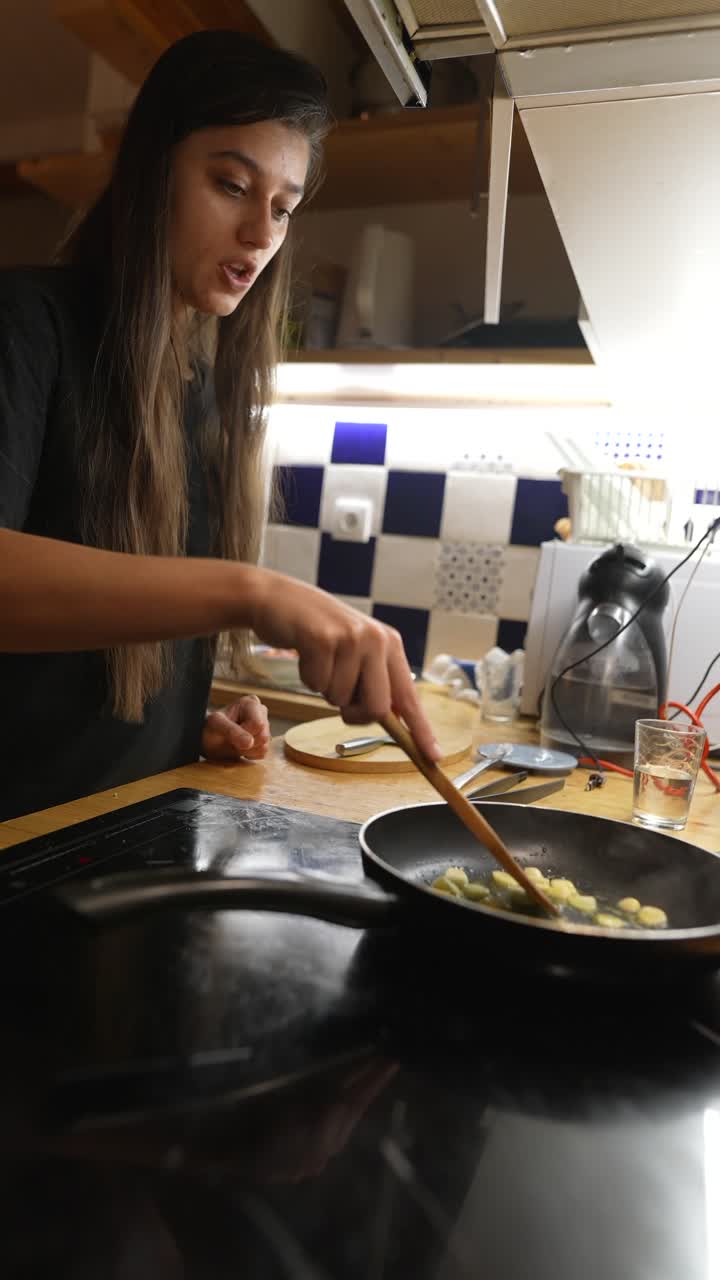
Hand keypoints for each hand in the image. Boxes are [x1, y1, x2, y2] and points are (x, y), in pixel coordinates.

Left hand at [201, 695, 269, 761]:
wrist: (209, 740)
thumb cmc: (211, 728)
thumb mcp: (216, 725)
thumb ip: (232, 731)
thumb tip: (250, 742)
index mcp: (251, 703)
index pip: (258, 724)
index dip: (243, 733)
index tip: (230, 733)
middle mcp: (261, 711)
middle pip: (263, 736)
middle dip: (245, 743)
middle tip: (231, 739)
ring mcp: (265, 726)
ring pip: (264, 746)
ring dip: (246, 750)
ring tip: (234, 743)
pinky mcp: (265, 740)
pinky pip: (262, 753)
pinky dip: (249, 754)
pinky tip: (240, 747)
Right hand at [243, 569, 440, 760]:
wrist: (279, 599)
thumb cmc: (318, 632)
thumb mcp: (356, 650)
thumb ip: (374, 680)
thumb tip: (392, 720)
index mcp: (390, 644)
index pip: (409, 696)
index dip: (421, 730)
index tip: (434, 757)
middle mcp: (376, 639)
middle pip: (376, 708)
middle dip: (354, 713)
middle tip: (338, 692)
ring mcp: (351, 638)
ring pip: (340, 699)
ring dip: (324, 688)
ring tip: (320, 660)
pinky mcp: (322, 640)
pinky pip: (316, 685)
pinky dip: (307, 677)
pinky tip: (306, 654)